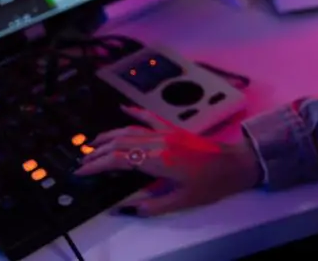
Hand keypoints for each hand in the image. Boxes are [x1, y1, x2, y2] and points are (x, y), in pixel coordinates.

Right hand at [74, 106, 261, 215]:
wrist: (235, 164)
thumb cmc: (212, 183)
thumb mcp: (182, 201)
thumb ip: (153, 206)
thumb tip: (130, 208)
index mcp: (158, 160)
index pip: (119, 160)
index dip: (98, 165)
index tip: (82, 171)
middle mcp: (159, 142)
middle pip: (120, 142)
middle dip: (99, 151)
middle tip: (82, 161)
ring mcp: (166, 133)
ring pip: (131, 129)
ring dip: (110, 135)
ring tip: (93, 143)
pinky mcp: (174, 129)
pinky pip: (150, 118)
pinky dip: (135, 113)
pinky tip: (123, 108)